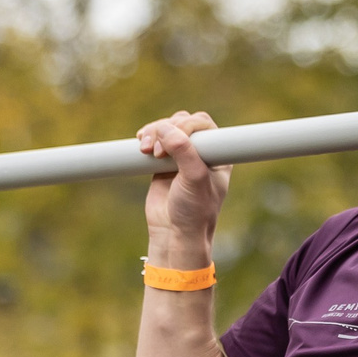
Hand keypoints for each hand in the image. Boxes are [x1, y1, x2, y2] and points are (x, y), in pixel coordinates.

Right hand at [139, 110, 227, 264]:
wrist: (173, 234)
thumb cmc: (194, 211)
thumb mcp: (194, 180)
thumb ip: (184, 151)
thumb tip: (165, 128)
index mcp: (217, 155)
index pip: (203, 124)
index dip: (186, 125)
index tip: (175, 138)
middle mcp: (200, 153)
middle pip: (182, 122)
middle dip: (167, 129)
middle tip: (157, 151)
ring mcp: (181, 157)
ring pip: (167, 129)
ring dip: (153, 133)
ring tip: (144, 149)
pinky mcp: (162, 163)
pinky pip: (154, 141)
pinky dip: (146, 139)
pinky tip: (140, 144)